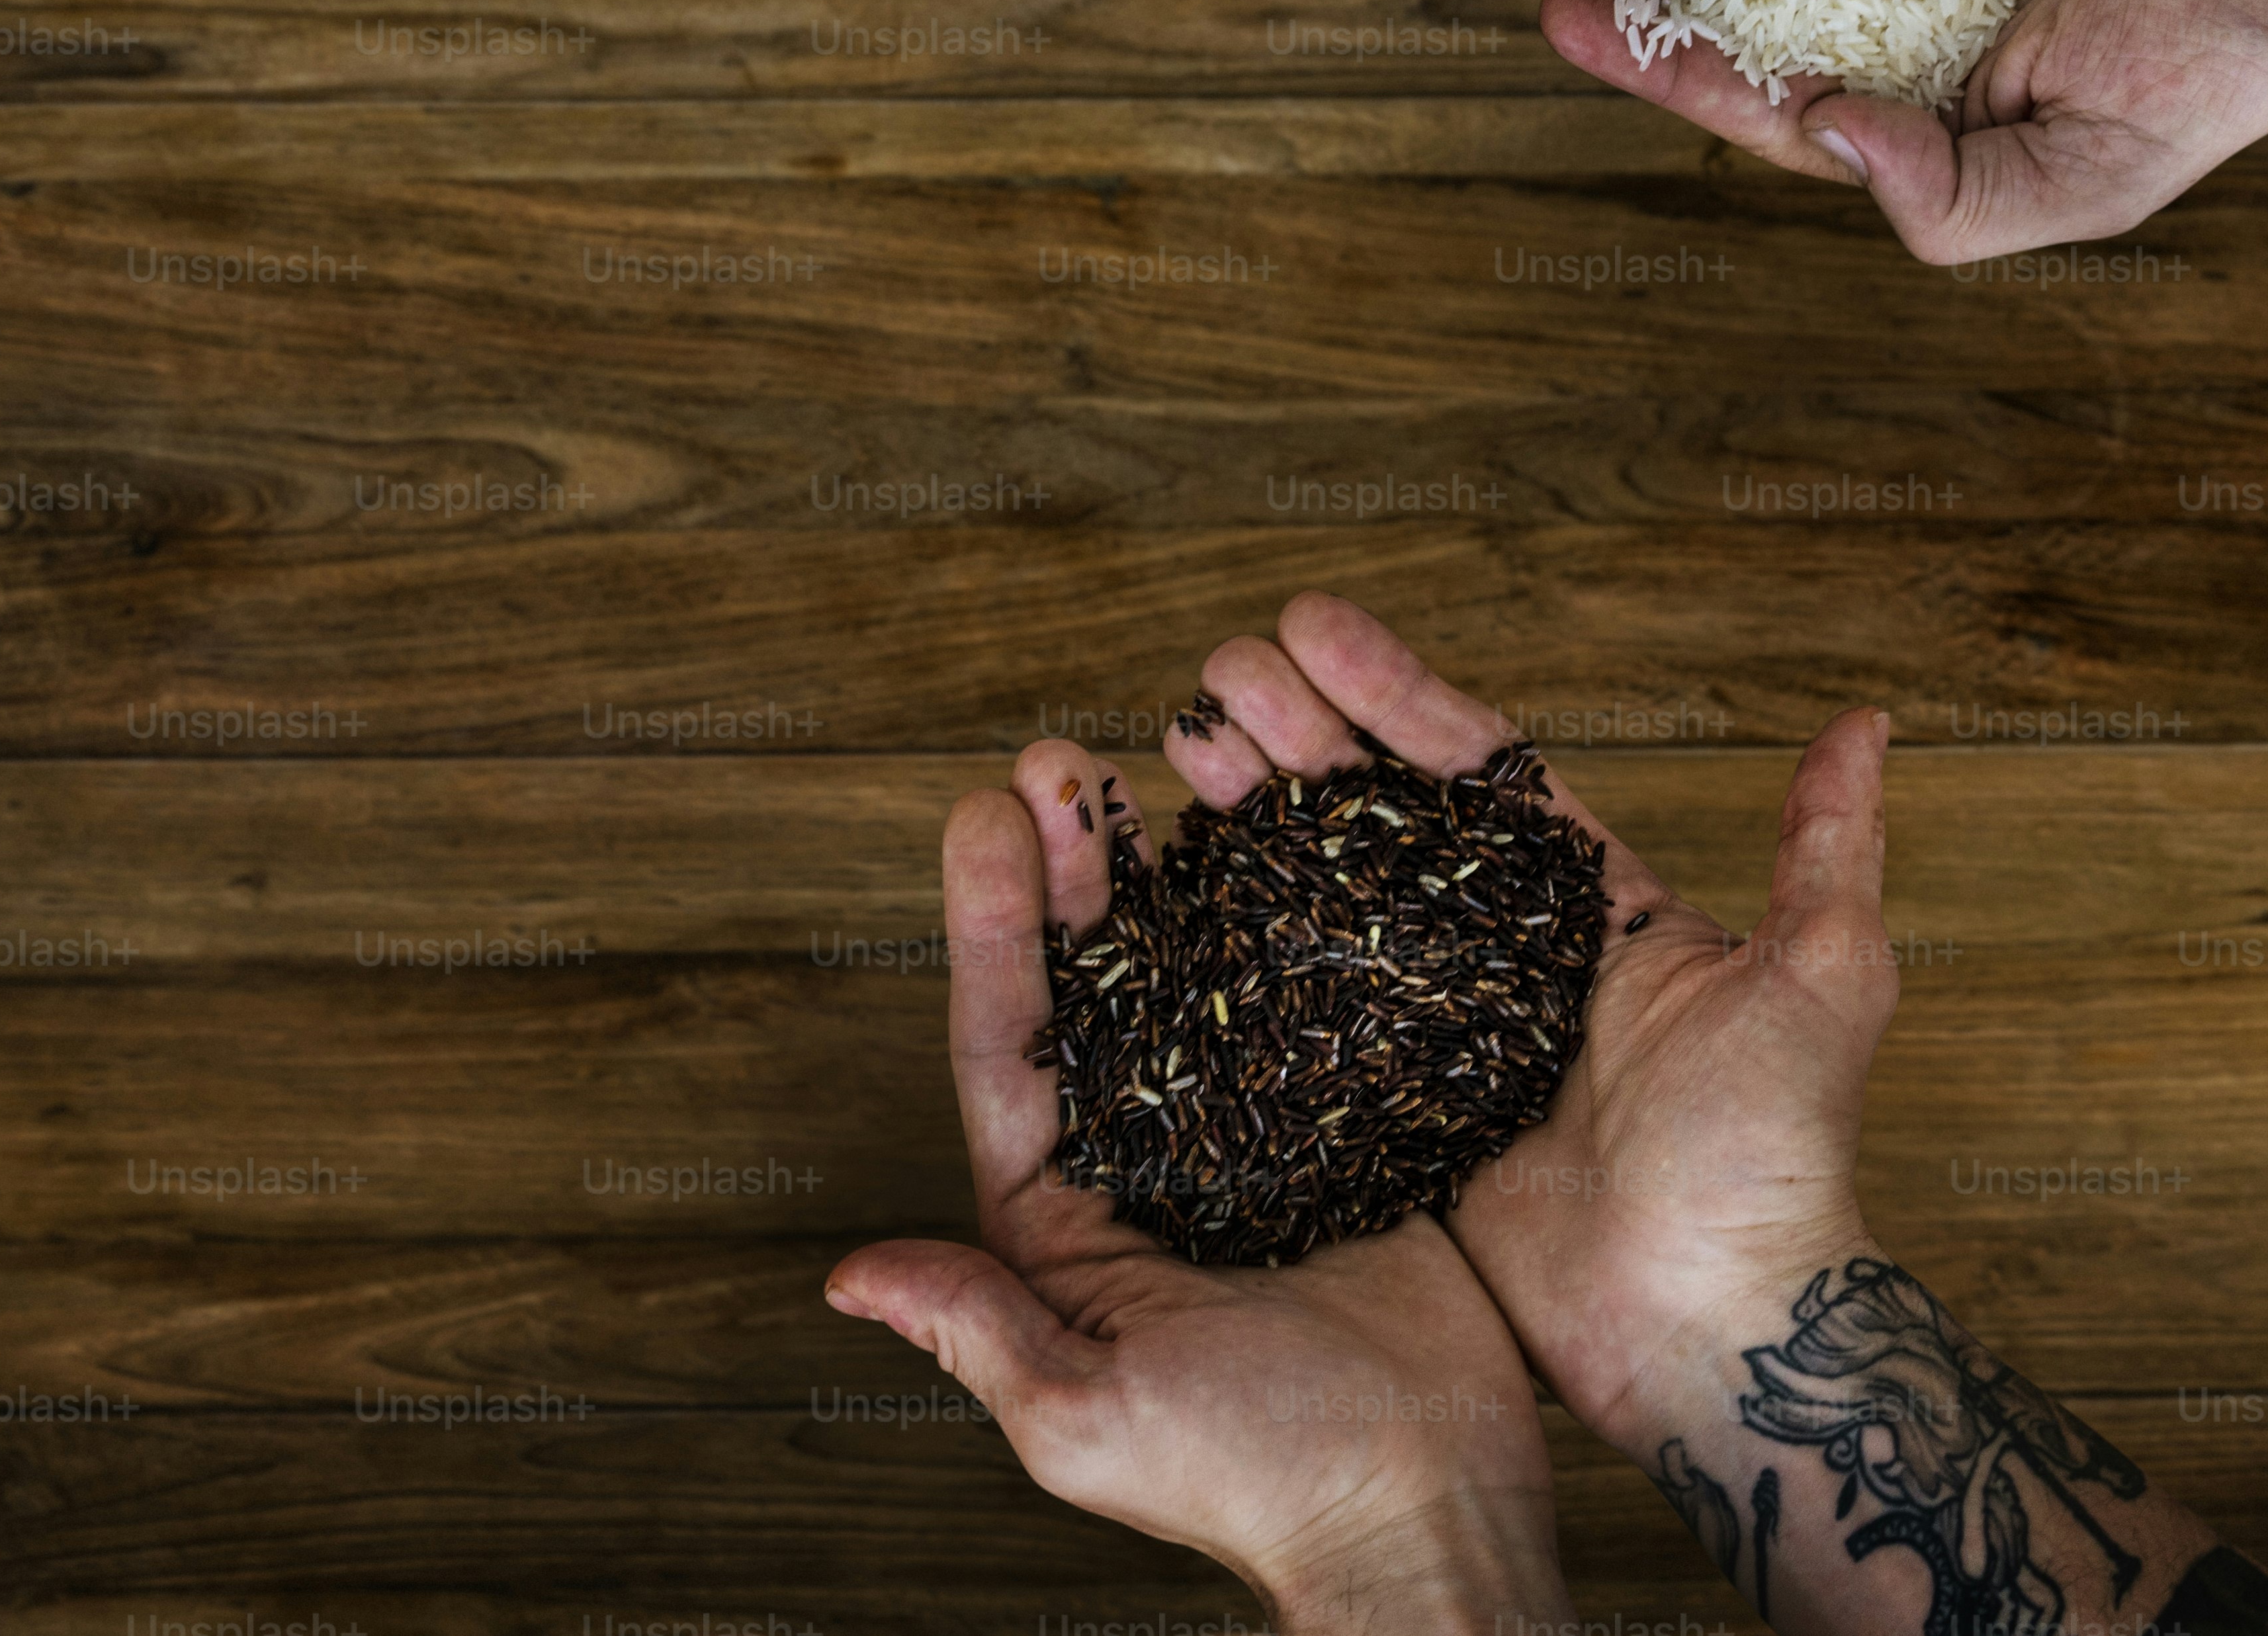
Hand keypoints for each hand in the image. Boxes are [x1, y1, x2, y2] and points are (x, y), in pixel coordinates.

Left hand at [826, 730, 1566, 1626]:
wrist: (1423, 1513)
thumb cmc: (1249, 1482)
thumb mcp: (1090, 1417)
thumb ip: (978, 1329)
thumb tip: (844, 1280)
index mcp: (1061, 1217)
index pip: (1007, 1040)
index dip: (991, 926)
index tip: (979, 817)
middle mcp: (1145, 1159)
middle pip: (1092, 983)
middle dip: (1071, 867)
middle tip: (1057, 756)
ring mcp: (1247, 1133)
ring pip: (1190, 971)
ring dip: (1167, 867)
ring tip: (1154, 754)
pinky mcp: (1344, 1125)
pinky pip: (1302, 1000)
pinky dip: (1284, 915)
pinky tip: (1275, 828)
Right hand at [1161, 591, 1892, 1458]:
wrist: (1710, 1325)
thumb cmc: (1775, 1158)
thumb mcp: (1821, 984)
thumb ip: (1824, 851)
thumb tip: (1869, 723)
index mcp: (1589, 910)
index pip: (1476, 769)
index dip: (1390, 692)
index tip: (1310, 625)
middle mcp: (1500, 959)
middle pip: (1378, 815)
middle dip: (1296, 732)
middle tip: (1215, 671)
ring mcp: (1433, 1033)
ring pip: (1324, 894)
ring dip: (1253, 811)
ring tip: (1180, 742)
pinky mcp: (1384, 1111)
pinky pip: (1301, 1011)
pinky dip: (1240, 943)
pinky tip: (1179, 883)